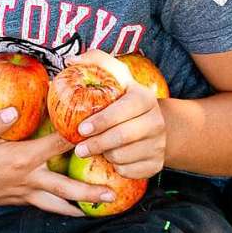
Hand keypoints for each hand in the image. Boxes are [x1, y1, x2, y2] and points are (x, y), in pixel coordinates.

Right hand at [0, 106, 119, 216]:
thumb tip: (12, 110)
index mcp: (21, 160)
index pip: (57, 146)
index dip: (78, 138)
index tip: (100, 131)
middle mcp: (27, 179)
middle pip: (65, 187)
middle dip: (89, 191)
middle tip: (112, 195)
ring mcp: (23, 193)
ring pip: (57, 204)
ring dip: (79, 207)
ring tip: (99, 210)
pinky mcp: (17, 200)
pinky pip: (45, 206)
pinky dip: (61, 208)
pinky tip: (71, 209)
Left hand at [66, 50, 166, 179]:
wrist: (150, 122)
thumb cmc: (122, 97)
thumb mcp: (113, 76)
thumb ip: (94, 62)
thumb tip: (72, 60)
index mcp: (144, 98)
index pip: (123, 110)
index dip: (101, 121)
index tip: (81, 129)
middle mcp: (156, 121)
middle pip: (123, 137)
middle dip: (97, 144)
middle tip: (78, 149)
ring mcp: (159, 144)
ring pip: (124, 156)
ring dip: (105, 155)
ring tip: (97, 148)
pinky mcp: (157, 164)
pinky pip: (130, 171)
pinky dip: (116, 167)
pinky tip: (112, 157)